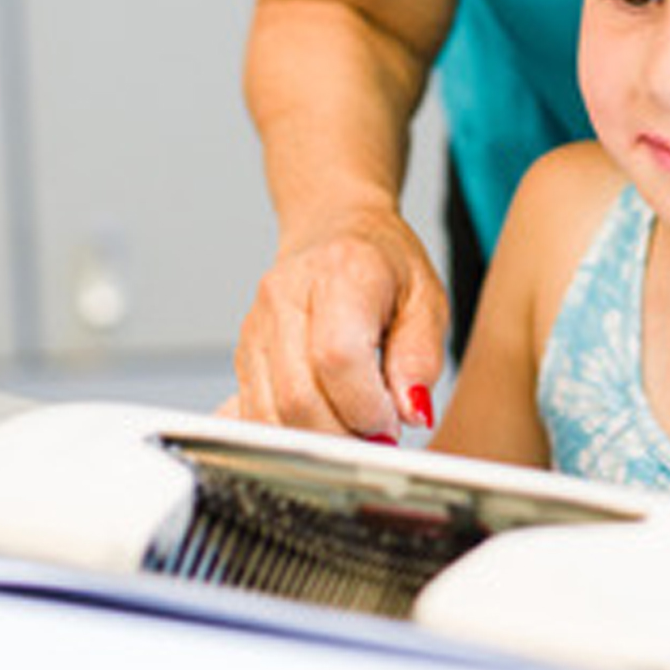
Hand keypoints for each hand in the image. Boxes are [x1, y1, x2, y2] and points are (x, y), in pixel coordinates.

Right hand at [227, 205, 447, 437]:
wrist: (333, 229)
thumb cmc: (383, 264)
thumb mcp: (427, 299)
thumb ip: (422, 357)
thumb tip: (411, 412)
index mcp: (340, 272)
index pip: (337, 356)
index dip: (366, 406)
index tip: (392, 421)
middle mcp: (286, 297)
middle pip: (297, 396)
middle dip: (343, 434)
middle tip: (377, 434)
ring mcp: (256, 326)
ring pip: (270, 414)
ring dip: (317, 440)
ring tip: (354, 427)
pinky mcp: (243, 354)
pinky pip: (256, 414)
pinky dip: (292, 434)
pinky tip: (323, 422)